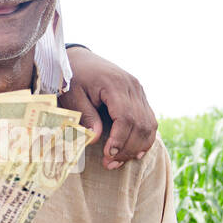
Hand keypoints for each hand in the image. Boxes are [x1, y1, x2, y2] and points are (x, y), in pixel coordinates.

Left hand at [62, 46, 157, 169]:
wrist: (81, 59)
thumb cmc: (73, 78)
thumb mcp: (72, 96)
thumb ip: (85, 116)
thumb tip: (96, 139)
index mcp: (115, 84)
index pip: (125, 117)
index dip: (119, 139)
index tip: (108, 154)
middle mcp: (132, 87)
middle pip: (140, 123)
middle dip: (127, 148)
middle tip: (110, 164)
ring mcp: (139, 91)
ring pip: (149, 124)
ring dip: (137, 147)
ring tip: (119, 161)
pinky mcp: (140, 97)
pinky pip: (149, 120)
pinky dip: (144, 138)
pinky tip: (134, 152)